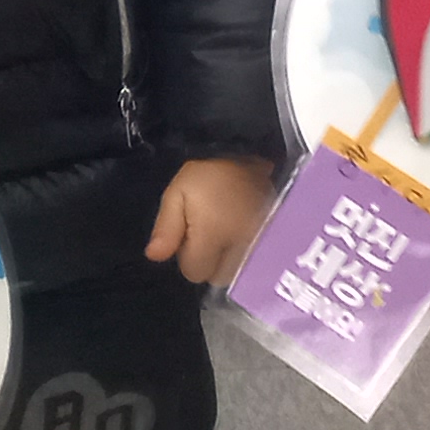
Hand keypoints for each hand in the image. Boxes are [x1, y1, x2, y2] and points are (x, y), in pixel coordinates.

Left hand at [146, 154, 273, 287]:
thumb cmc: (211, 172)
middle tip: (210, 230)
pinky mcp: (274, 243)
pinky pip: (256, 265)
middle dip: (209, 260)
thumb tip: (154, 256)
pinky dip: (246, 256)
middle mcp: (238, 249)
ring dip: (227, 260)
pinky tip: (242, 236)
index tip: (192, 230)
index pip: (193, 272)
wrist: (253, 151)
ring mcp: (260, 248)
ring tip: (226, 232)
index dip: (187, 254)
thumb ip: (166, 227)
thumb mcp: (179, 191)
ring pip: (236, 273)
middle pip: (215, 277)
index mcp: (211, 236)